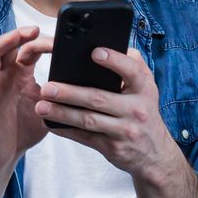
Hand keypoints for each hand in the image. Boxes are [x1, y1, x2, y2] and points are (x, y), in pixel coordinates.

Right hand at [0, 26, 52, 180]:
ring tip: (16, 37)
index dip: (40, 41)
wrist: (4, 157)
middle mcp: (2, 76)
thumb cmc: (23, 130)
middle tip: (36, 29)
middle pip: (6, 46)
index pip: (26, 49)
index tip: (58, 39)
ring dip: (2, 44)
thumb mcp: (48, 107)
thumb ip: (60, 92)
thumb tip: (89, 82)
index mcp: (18, 75)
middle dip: (20, 34)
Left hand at [36, 46, 182, 181]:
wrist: (155, 153)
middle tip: (48, 87)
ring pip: (88, 120)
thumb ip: (132, 65)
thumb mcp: (146, 88)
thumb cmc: (143, 111)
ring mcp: (124, 130)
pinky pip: (85, 138)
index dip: (114, 61)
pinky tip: (50, 122)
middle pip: (99, 98)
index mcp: (144, 89)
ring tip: (42, 106)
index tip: (94, 53)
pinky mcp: (112, 147)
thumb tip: (108, 44)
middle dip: (71, 93)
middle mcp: (136, 109)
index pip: (131, 71)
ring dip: (62, 113)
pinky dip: (66, 130)